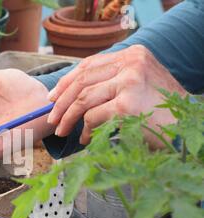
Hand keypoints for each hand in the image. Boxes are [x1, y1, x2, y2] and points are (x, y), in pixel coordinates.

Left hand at [46, 45, 186, 147]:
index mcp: (133, 55)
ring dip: (68, 118)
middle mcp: (131, 63)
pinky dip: (85, 130)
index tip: (52, 98)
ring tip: (62, 131)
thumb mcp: (139, 86)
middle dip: (61, 102)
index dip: (66, 82)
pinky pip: (93, 117)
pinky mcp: (127, 104)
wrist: (189, 128)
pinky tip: (86, 138)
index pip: (89, 64)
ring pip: (83, 99)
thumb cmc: (161, 112)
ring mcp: (129, 82)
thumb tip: (73, 94)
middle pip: (82, 80)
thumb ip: (112, 83)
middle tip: (52, 119)